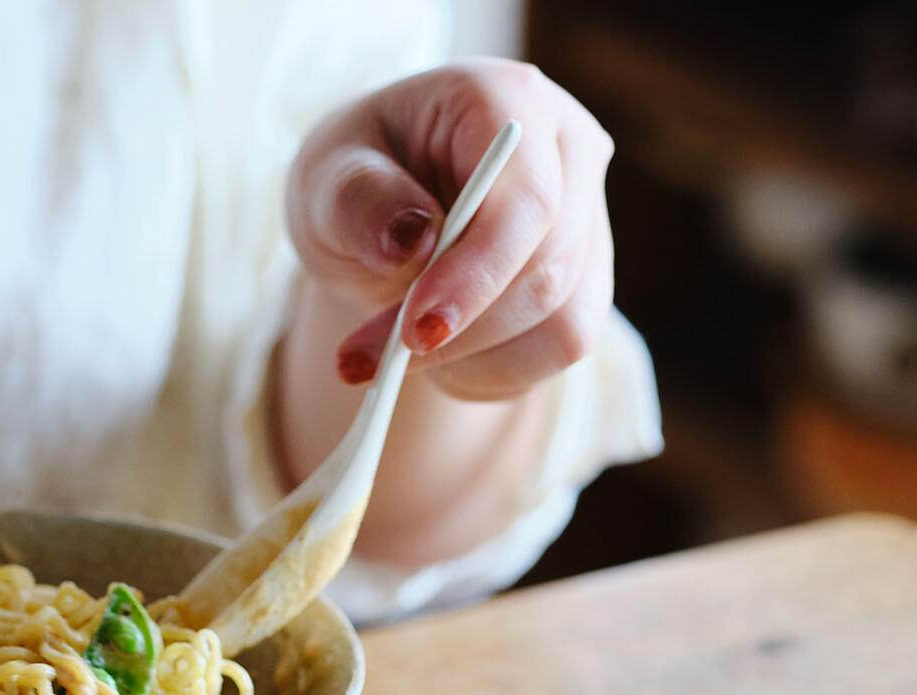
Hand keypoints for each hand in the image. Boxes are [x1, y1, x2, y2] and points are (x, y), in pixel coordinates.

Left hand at [287, 59, 614, 400]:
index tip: (414, 331)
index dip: (478, 271)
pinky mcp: (588, 276)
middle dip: (462, 330)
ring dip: (474, 359)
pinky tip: (440, 360)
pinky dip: (492, 372)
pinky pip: (560, 347)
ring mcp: (588, 214)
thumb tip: (413, 239)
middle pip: (550, 266)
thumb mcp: (327, 177)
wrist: (380, 209)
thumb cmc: (355, 178)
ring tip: (396, 359)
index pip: (526, 197)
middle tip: (369, 365)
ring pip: (565, 319)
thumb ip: (360, 200)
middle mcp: (567, 149)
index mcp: (507, 100)